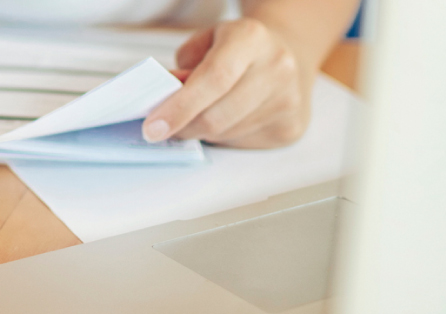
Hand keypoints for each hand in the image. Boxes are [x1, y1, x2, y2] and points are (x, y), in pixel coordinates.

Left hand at [144, 19, 312, 148]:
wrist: (287, 54)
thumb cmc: (236, 49)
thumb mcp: (204, 44)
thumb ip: (181, 70)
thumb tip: (162, 103)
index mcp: (251, 38)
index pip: (214, 78)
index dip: (180, 107)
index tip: (153, 127)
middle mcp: (277, 67)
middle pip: (217, 115)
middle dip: (183, 127)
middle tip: (165, 127)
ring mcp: (288, 100)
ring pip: (226, 134)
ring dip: (203, 132)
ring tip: (202, 114)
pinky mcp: (291, 126)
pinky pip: (241, 143)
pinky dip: (224, 137)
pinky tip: (228, 119)